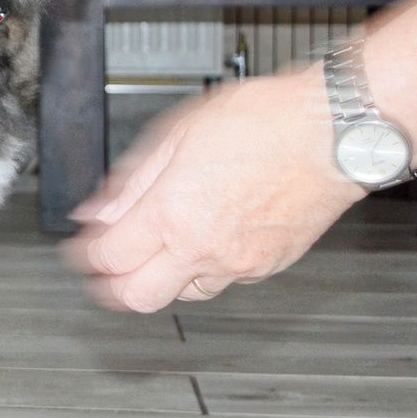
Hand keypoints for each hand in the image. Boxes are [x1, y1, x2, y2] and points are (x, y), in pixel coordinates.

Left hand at [63, 70, 364, 312]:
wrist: (336, 132)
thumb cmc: (267, 120)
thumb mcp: (178, 133)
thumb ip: (132, 181)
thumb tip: (98, 212)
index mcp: (173, 214)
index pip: (110, 258)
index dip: (85, 256)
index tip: (80, 248)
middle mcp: (204, 248)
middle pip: (138, 298)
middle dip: (111, 288)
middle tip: (102, 271)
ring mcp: (240, 264)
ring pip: (182, 295)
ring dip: (160, 279)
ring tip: (154, 251)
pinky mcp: (270, 266)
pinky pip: (223, 282)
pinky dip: (202, 269)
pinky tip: (201, 240)